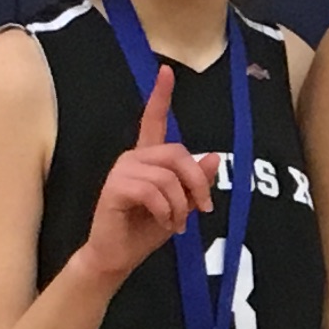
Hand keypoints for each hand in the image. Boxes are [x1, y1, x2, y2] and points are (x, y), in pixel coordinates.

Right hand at [75, 64, 210, 283]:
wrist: (118, 256)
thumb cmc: (145, 230)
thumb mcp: (181, 206)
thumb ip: (195, 183)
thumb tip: (214, 157)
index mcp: (148, 159)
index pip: (154, 121)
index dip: (160, 96)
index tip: (166, 71)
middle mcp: (133, 158)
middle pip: (177, 152)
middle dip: (196, 183)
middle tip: (202, 209)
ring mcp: (121, 171)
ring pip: (167, 176)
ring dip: (180, 205)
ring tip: (177, 223)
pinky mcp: (114, 188)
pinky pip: (152, 191)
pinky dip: (166, 211)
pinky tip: (164, 223)